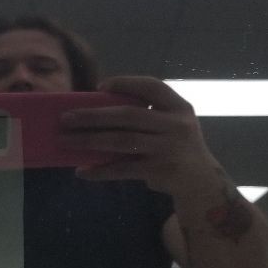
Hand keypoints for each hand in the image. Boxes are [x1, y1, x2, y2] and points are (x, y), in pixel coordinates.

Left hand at [58, 76, 217, 194]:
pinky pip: (123, 169)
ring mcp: (167, 148)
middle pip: (127, 115)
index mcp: (179, 108)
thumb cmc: (177, 148)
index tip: (100, 86)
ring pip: (121, 141)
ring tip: (65, 140)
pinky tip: (82, 171)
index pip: (152, 87)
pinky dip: (100, 171)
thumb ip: (149, 116)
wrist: (201, 183)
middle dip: (93, 116)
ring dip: (89, 140)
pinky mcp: (159, 170)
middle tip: (65, 118)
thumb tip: (97, 112)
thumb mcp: (174, 125)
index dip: (126, 83)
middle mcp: (176, 125)